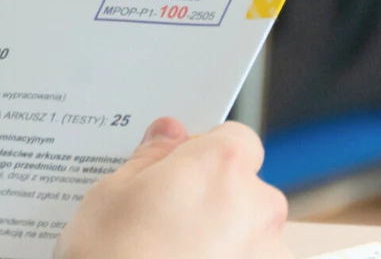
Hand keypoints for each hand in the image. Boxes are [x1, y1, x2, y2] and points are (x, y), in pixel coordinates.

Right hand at [55, 118, 290, 258]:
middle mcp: (256, 205)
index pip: (236, 139)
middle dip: (215, 197)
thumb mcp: (113, 192)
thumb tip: (168, 133)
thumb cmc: (111, 256)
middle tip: (168, 218)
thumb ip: (151, 157)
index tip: (179, 168)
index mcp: (221, 166)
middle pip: (246, 187)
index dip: (206, 152)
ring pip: (250, 232)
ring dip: (224, 237)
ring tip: (176, 254)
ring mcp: (269, 252)